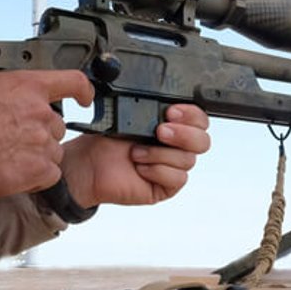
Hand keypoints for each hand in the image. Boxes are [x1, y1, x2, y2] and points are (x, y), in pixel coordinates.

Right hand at [0, 70, 93, 198]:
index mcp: (27, 86)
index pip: (72, 81)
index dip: (82, 90)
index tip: (85, 97)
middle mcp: (41, 113)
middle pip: (56, 125)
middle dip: (39, 133)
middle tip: (12, 140)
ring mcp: (43, 142)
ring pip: (53, 151)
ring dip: (36, 156)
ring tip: (8, 159)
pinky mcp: (40, 169)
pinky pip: (50, 174)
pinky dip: (36, 177)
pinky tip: (15, 175)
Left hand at [59, 104, 210, 207]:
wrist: (88, 165)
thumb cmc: (106, 142)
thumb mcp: (128, 117)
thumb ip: (151, 109)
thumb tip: (167, 103)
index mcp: (171, 126)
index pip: (199, 120)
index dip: (191, 115)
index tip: (172, 111)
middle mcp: (175, 147)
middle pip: (203, 141)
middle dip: (183, 134)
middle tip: (160, 131)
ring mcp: (171, 167)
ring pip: (188, 160)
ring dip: (159, 154)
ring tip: (136, 153)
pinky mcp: (165, 186)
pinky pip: (177, 178)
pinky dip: (157, 170)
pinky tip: (140, 168)